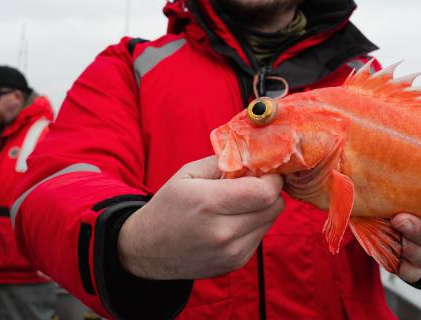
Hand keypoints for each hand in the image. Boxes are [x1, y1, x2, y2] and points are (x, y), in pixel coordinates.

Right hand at [118, 156, 284, 279]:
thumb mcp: (188, 174)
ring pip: (270, 222)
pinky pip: (259, 237)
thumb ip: (224, 162)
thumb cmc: (167, 206)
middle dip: (270, 191)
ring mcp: (231, 252)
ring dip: (262, 209)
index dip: (272, 178)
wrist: (146, 250)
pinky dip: (253, 225)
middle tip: (255, 184)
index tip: (266, 171)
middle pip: (273, 207)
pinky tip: (232, 221)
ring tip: (239, 203)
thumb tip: (255, 158)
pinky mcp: (234, 263)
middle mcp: (223, 232)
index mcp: (209, 203)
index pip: (264, 192)